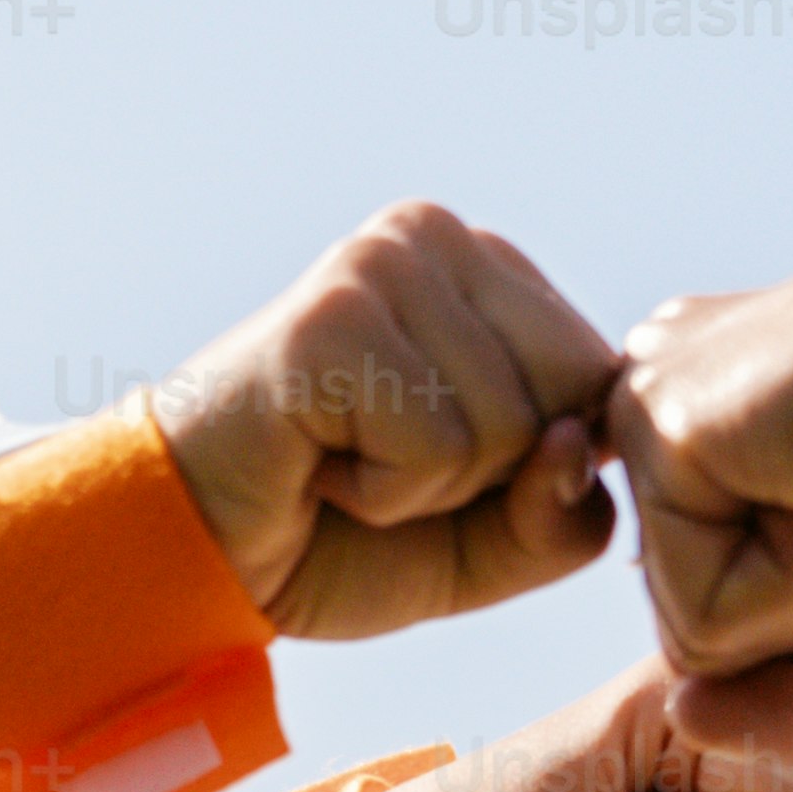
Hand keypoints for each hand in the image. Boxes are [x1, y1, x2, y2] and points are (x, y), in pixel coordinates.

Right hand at [147, 201, 630, 640]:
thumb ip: (566, 512)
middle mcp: (436, 236)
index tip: (427, 460)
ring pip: (508, 425)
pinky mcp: (333, 316)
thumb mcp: (490, 543)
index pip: (602, 377)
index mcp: (484, 265)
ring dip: (424, 489)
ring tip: (340, 459)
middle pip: (569, 393)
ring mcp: (380, 264)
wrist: (190, 555)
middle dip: (488, 473)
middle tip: (379, 462)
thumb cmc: (338, 536)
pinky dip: (382, 493)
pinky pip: (438, 447)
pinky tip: (316, 463)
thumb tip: (579, 445)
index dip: (532, 462)